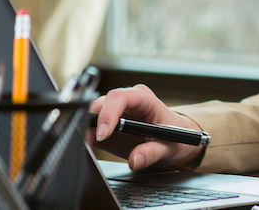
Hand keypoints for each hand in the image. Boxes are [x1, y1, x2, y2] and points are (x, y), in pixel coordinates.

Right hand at [88, 84, 205, 169]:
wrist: (174, 141)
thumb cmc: (174, 136)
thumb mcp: (168, 146)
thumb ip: (152, 152)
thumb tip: (135, 160)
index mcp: (143, 98)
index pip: (120, 97)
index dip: (108, 113)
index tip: (103, 133)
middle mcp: (126, 102)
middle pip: (100, 104)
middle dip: (91, 122)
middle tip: (87, 144)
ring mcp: (114, 112)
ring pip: (90, 114)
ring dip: (84, 131)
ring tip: (84, 148)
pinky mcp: (106, 126)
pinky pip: (90, 129)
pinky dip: (85, 138)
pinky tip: (86, 149)